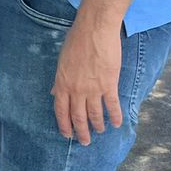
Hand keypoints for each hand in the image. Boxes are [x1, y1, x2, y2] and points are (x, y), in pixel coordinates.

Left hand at [51, 18, 122, 144]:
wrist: (94, 29)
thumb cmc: (76, 40)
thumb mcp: (62, 60)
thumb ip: (59, 79)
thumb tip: (53, 92)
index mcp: (62, 83)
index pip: (61, 110)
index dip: (64, 125)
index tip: (67, 135)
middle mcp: (76, 90)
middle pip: (78, 117)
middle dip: (82, 132)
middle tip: (85, 141)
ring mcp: (93, 88)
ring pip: (95, 114)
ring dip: (98, 125)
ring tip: (100, 131)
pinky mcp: (109, 84)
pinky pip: (112, 105)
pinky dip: (115, 116)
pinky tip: (117, 123)